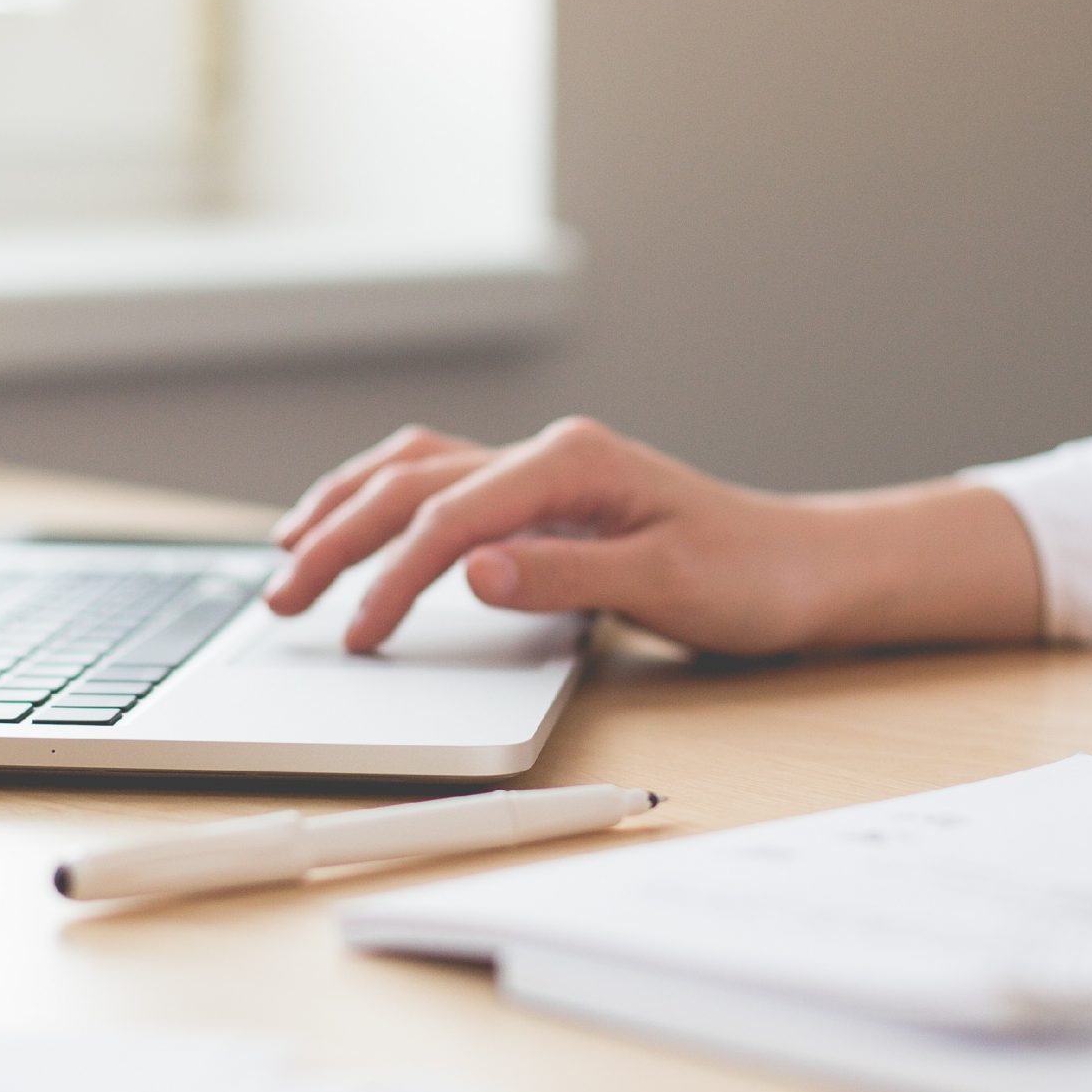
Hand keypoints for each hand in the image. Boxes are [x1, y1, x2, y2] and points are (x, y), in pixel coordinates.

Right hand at [261, 417, 1042, 654]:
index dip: (392, 578)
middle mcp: (549, 455)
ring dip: (345, 507)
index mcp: (573, 464)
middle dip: (336, 539)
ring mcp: (543, 472)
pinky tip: (357, 524)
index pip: (450, 518)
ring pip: (414, 470)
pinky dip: (385, 502)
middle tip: (281, 600)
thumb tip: (469, 572)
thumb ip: (564, 577)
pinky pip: (441, 483)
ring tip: (287, 550)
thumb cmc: (753, 578)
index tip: (358, 636)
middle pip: (411, 485)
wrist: (809, 568)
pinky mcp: (544, 498)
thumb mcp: (668, 586)